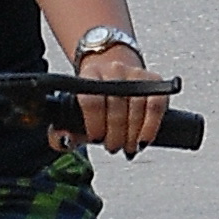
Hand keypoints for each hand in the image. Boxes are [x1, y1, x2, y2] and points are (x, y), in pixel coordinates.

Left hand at [73, 41, 162, 160]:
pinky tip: (144, 140)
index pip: (91, 100)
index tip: (96, 139)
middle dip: (115, 134)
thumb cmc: (95, 99)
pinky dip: (151, 127)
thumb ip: (63, 130)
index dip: (94, 124)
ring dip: (132, 135)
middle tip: (113, 147)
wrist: (115, 73)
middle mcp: (113, 70)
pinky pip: (156, 106)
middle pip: (116, 106)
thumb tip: (63, 141)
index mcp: (90, 75)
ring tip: (127, 147)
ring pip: (137, 108)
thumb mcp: (76, 110)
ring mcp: (136, 74)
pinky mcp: (154, 80)